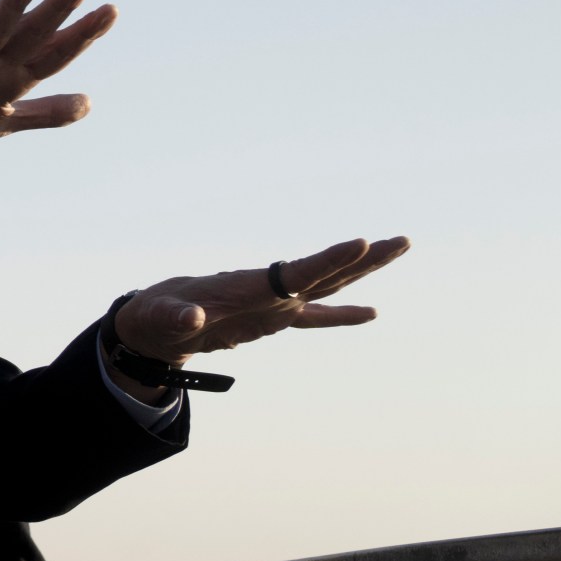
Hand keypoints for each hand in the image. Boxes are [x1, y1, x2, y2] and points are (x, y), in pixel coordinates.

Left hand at [114, 236, 413, 363]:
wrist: (158, 320)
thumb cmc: (158, 315)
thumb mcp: (162, 319)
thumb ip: (175, 317)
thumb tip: (191, 316)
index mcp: (250, 287)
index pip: (297, 272)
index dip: (329, 259)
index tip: (359, 242)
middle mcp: (270, 291)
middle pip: (326, 272)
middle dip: (363, 258)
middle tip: (402, 240)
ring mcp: (276, 304)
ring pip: (329, 286)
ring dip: (363, 271)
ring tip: (398, 250)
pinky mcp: (274, 319)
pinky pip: (316, 317)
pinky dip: (342, 315)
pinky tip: (372, 313)